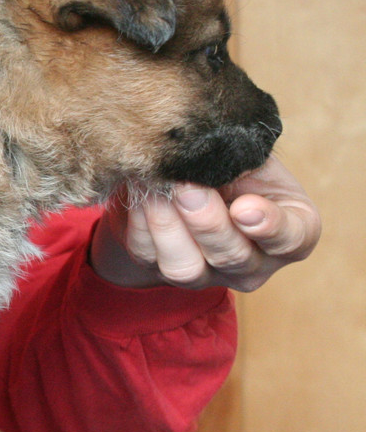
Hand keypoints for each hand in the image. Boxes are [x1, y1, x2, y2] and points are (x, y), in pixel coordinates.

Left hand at [90, 156, 320, 291]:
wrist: (189, 178)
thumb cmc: (233, 165)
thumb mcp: (249, 157)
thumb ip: (241, 162)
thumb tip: (212, 156)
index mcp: (292, 233)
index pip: (291, 239)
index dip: (269, 226)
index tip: (244, 207)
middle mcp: (252, 264)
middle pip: (232, 256)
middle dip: (206, 221)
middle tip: (187, 187)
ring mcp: (207, 275)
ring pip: (185, 268)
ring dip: (166, 225)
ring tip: (156, 187)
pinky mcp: (162, 272)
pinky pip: (147, 255)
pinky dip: (140, 222)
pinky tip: (139, 192)